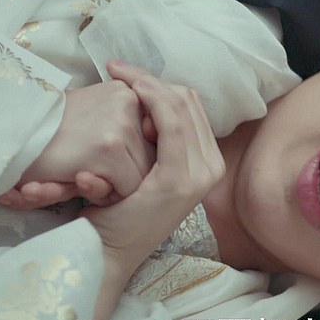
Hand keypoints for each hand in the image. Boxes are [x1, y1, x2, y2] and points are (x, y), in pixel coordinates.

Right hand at [0, 76, 156, 208]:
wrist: (8, 142)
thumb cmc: (50, 137)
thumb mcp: (95, 118)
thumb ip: (130, 125)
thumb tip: (158, 136)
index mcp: (126, 91)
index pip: (155, 137)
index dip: (133, 156)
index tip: (100, 156)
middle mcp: (128, 102)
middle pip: (154, 155)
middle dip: (128, 172)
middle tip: (89, 170)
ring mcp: (121, 125)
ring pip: (145, 173)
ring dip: (118, 185)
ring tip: (83, 175)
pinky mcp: (110, 149)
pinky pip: (129, 186)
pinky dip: (108, 194)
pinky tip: (80, 181)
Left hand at [83, 60, 224, 272]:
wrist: (107, 250)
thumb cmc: (119, 207)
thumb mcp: (149, 166)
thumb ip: (161, 139)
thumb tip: (153, 98)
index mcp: (208, 162)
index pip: (192, 106)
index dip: (161, 83)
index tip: (128, 74)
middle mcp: (212, 168)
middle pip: (188, 102)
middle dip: (153, 79)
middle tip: (119, 69)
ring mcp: (200, 176)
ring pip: (180, 108)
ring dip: (149, 85)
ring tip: (119, 76)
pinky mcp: (180, 180)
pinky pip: (171, 125)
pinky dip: (152, 101)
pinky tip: (130, 92)